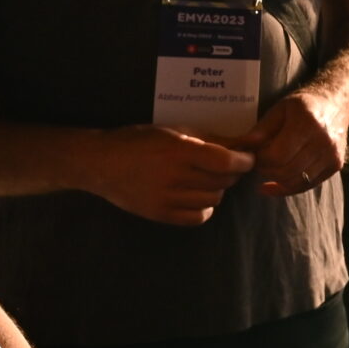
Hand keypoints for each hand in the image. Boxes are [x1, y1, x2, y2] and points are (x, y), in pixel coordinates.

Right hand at [76, 125, 254, 224]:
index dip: (244, 161)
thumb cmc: (138, 140)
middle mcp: (175, 176)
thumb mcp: (173, 131)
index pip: (226, 162)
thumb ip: (208, 138)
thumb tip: (242, 144)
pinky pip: (197, 217)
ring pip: (213, 199)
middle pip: (222, 181)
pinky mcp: (160, 215)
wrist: (100, 163)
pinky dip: (204, 208)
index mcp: (179, 150)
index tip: (248, 158)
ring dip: (218, 189)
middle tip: (228, 166)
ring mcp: (167, 199)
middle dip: (232, 173)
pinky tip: (197, 197)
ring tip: (208, 179)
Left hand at [238, 90, 348, 197]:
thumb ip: (261, 129)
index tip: (254, 154)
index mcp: (307, 123)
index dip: (260, 159)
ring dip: (277, 180)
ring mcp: (332, 155)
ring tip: (269, 169)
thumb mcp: (279, 109)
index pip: (277, 155)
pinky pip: (308, 185)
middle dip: (266, 170)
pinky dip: (289, 188)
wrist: (336, 104)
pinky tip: (275, 184)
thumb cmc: (303, 105)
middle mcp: (323, 141)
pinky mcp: (336, 165)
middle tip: (258, 163)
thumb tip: (241, 148)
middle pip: (287, 171)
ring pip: (297, 182)